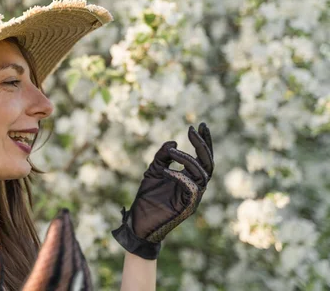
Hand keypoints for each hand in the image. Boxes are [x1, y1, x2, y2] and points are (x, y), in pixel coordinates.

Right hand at [0, 208, 91, 290]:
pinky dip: (81, 267)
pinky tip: (76, 255)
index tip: (58, 218)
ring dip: (75, 249)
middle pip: (65, 266)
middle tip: (65, 214)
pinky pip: (82, 287)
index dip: (54, 240)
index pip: (47, 266)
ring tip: (69, 229)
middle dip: (67, 236)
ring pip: (77, 276)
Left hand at [111, 122, 213, 259]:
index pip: (202, 157)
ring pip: (202, 173)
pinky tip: (165, 171)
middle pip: (208, 163)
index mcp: (189, 177)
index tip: (200, 124)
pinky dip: (181, 176)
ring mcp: (193, 197)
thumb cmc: (147, 198)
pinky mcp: (187, 207)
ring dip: (186, 159)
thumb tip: (174, 142)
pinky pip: (192, 188)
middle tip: (193, 130)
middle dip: (202, 145)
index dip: (204, 141)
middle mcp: (195, 186)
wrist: (139, 223)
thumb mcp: (153, 170)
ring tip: (170, 152)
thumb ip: (163, 156)